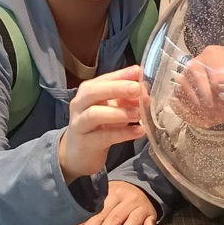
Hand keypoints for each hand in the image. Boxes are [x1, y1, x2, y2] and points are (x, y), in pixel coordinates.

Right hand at [58, 66, 143, 183]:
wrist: (79, 153)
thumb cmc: (98, 125)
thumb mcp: (111, 107)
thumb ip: (126, 97)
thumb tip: (144, 88)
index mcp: (88, 91)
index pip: (104, 79)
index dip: (122, 75)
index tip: (139, 72)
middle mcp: (80, 104)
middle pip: (94, 92)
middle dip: (117, 89)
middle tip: (137, 89)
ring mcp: (79, 124)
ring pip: (95, 114)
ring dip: (119, 113)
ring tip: (138, 114)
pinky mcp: (85, 143)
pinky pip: (104, 136)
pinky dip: (123, 133)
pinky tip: (139, 131)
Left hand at [76, 182, 157, 224]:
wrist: (140, 189)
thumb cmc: (118, 199)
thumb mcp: (105, 201)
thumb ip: (93, 216)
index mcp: (114, 192)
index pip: (101, 210)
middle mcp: (129, 199)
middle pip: (115, 217)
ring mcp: (142, 207)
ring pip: (132, 222)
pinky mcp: (152, 216)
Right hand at [171, 47, 223, 127]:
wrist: (208, 70)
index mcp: (214, 54)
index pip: (223, 82)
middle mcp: (194, 65)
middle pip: (211, 98)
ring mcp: (182, 80)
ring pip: (200, 108)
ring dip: (216, 117)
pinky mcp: (176, 94)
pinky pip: (189, 113)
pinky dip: (202, 119)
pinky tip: (212, 118)